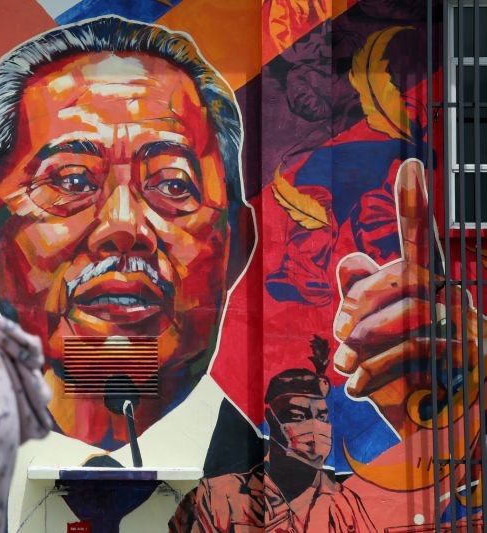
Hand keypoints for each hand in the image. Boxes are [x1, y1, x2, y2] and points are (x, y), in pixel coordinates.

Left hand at [333, 159, 481, 437]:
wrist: (427, 429)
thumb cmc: (393, 370)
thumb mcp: (366, 333)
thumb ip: (359, 295)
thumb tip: (351, 260)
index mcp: (426, 281)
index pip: (418, 238)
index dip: (413, 203)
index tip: (408, 164)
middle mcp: (448, 295)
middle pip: (393, 280)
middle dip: (354, 312)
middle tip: (338, 341)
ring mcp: (460, 327)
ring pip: (398, 319)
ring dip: (358, 350)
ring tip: (345, 367)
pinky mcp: (463, 362)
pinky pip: (407, 355)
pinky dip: (369, 376)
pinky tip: (358, 389)